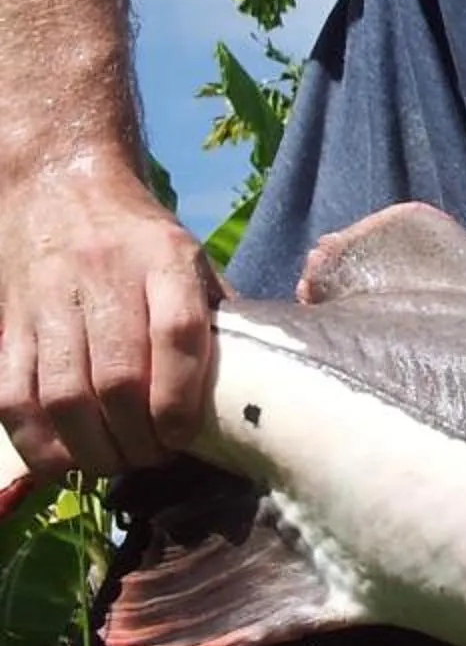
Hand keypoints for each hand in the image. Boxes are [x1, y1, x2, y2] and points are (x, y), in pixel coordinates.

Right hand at [0, 164, 218, 481]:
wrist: (59, 183)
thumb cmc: (138, 236)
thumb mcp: (190, 256)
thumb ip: (217, 314)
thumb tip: (260, 382)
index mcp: (164, 258)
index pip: (178, 332)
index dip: (182, 397)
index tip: (184, 436)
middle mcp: (105, 275)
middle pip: (118, 377)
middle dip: (138, 438)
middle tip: (153, 458)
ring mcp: (50, 299)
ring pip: (63, 394)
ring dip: (91, 448)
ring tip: (115, 463)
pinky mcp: (9, 321)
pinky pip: (13, 395)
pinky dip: (37, 441)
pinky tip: (63, 460)